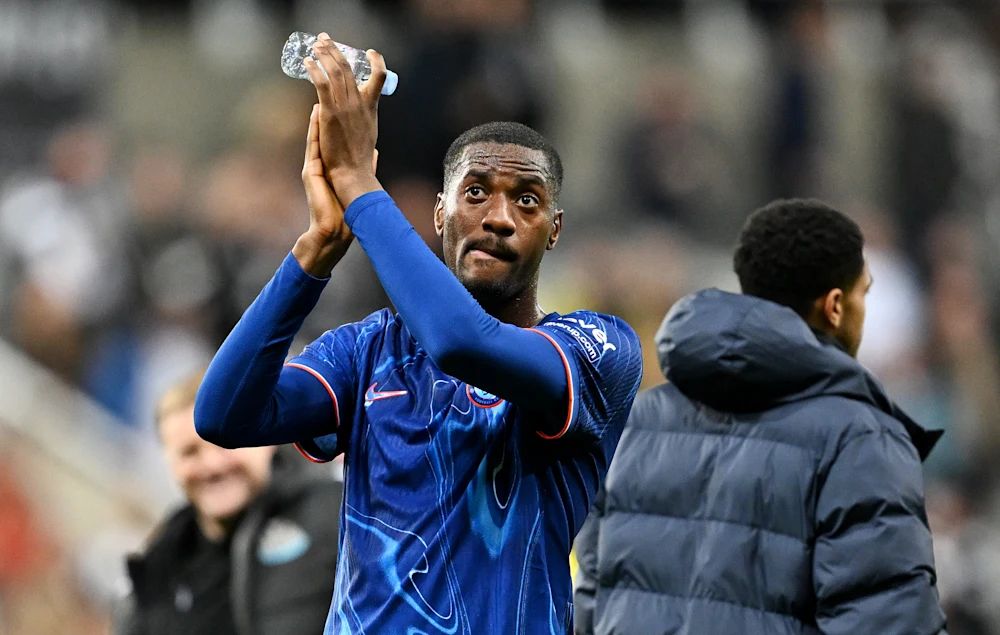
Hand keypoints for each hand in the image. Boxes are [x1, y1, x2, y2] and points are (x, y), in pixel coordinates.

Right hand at [293, 104, 353, 276]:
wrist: (334, 229)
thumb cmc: (345, 212)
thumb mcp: (356, 183)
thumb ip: (363, 166)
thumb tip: (373, 152)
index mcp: (330, 168)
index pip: (331, 140)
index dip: (335, 123)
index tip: (340, 106)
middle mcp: (319, 165)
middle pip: (322, 135)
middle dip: (324, 117)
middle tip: (328, 99)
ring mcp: (313, 167)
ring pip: (315, 137)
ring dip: (317, 118)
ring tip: (320, 99)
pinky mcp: (310, 172)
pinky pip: (312, 145)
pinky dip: (314, 130)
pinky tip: (316, 115)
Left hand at [304, 33, 385, 207]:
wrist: (353, 175)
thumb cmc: (360, 164)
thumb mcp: (370, 142)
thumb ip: (367, 130)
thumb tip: (369, 139)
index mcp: (371, 110)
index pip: (379, 78)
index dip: (377, 62)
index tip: (370, 53)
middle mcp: (360, 105)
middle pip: (350, 69)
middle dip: (337, 51)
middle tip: (327, 39)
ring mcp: (346, 108)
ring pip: (336, 73)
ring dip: (325, 55)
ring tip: (317, 44)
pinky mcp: (330, 114)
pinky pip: (322, 85)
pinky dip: (315, 70)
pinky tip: (308, 62)